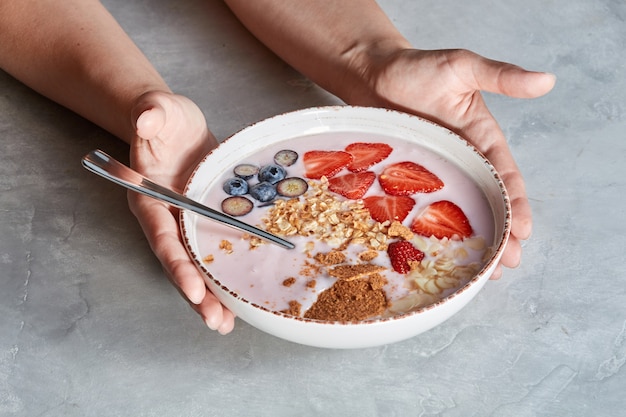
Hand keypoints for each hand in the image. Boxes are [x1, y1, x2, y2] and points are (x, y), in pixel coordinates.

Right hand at [127, 91, 235, 333]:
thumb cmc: (161, 117)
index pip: (163, 236)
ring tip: (225, 324)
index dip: (176, 264)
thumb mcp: (157, 109)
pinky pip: (216, 250)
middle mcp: (168, 218)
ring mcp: (188, 222)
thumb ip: (150, 112)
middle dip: (196, 294)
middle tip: (215, 322)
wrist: (175, 124)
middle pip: (180, 262)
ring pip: (197, 264)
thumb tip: (145, 117)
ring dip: (211, 294)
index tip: (193, 289)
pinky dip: (225, 273)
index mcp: (150, 199)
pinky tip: (240, 295)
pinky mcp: (208, 220)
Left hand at [351, 49, 555, 277]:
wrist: (372, 72)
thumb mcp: (463, 67)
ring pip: (457, 211)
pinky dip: (430, 230)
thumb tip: (546, 80)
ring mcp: (434, 173)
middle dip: (500, 233)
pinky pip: (420, 207)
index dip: (516, 205)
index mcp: (482, 140)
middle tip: (505, 265)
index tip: (523, 231)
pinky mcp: (406, 178)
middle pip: (486, 202)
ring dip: (471, 239)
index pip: (506, 177)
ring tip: (481, 271)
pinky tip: (434, 252)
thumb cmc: (418, 68)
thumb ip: (501, 76)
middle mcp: (462, 161)